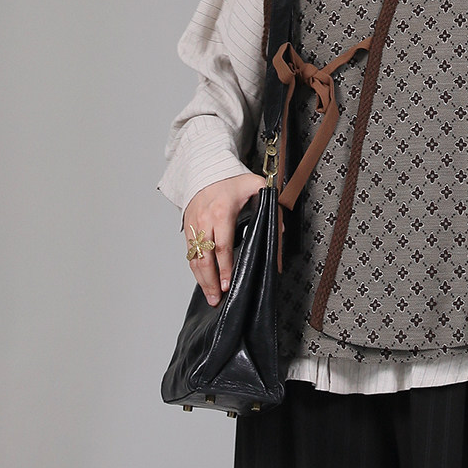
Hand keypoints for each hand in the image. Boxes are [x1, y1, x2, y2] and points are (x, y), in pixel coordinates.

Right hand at [181, 172, 269, 304]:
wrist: (206, 168)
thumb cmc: (233, 180)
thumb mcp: (258, 189)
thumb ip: (272, 213)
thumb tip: (281, 238)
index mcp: (221, 212)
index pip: (222, 247)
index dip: (225, 268)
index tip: (229, 285)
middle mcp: (204, 221)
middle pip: (205, 258)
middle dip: (211, 282)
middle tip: (218, 299)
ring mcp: (193, 226)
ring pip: (194, 259)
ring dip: (201, 280)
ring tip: (211, 297)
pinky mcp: (187, 229)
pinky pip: (189, 254)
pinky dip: (196, 270)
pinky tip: (203, 282)